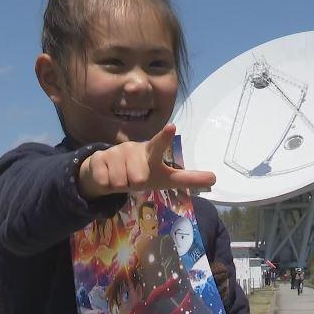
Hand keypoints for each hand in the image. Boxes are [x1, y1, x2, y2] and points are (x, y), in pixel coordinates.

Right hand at [77, 124, 216, 198]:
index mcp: (151, 152)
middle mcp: (133, 149)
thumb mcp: (164, 179)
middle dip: (135, 184)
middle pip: (139, 178)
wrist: (107, 174)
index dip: (165, 137)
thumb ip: (187, 178)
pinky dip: (106, 185)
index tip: (172, 127)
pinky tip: (107, 176)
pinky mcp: (98, 159)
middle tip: (134, 178)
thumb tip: (215, 179)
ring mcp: (115, 152)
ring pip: (121, 182)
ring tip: (121, 177)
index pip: (160, 145)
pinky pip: (106, 182)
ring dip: (121, 185)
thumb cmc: (141, 173)